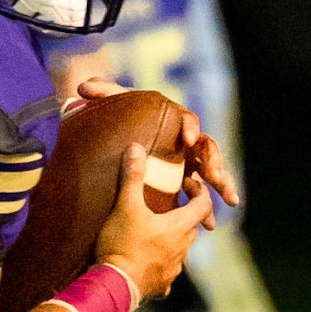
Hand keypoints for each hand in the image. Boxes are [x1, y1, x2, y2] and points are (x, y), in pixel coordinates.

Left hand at [74, 78, 240, 212]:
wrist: (118, 144)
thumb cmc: (119, 124)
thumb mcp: (113, 108)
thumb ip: (103, 94)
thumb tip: (82, 85)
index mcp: (174, 122)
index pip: (188, 120)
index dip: (190, 127)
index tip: (187, 138)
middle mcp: (185, 143)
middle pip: (208, 149)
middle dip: (214, 162)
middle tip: (214, 176)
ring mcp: (187, 164)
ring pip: (211, 173)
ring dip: (221, 185)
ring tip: (228, 200)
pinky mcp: (183, 185)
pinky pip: (199, 198)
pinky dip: (207, 210)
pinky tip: (210, 226)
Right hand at [93, 143, 213, 301]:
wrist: (114, 286)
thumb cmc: (123, 244)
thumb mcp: (125, 207)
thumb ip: (133, 177)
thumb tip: (136, 148)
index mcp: (179, 227)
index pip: (203, 205)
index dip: (198, 191)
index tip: (185, 185)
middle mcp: (182, 249)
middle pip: (192, 228)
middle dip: (183, 216)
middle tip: (166, 209)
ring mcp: (173, 270)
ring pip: (180, 251)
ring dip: (172, 241)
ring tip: (153, 235)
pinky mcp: (160, 287)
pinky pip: (166, 275)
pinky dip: (160, 267)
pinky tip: (147, 266)